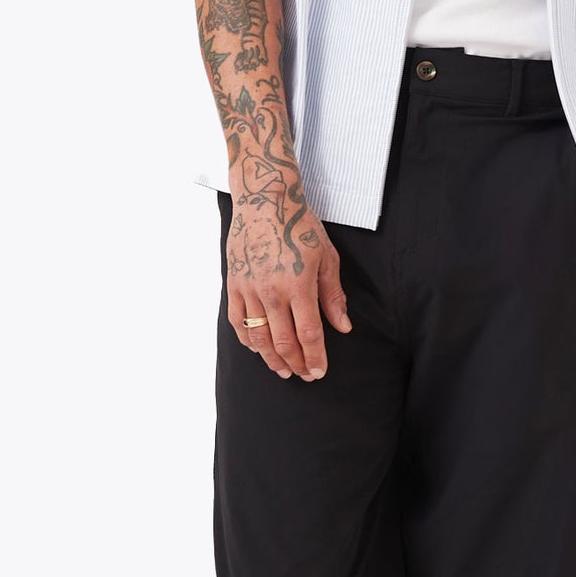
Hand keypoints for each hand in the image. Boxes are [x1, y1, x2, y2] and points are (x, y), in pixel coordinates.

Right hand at [226, 181, 351, 379]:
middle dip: (296, 364)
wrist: (264, 201)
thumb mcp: (326, 258)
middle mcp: (271, 292)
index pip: (309, 334)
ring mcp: (249, 289)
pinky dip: (248, 340)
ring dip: (271, 359)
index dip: (315, 358)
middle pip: (283, 342)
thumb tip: (342, 327)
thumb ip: (333, 296)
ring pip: (259, 337)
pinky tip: (257, 349)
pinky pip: (238, 322)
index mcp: (299, 286)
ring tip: (283, 370)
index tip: (319, 372)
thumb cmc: (300, 226)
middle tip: (305, 375)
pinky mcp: (233, 284)